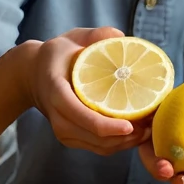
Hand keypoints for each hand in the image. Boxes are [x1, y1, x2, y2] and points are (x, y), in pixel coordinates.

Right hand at [23, 26, 150, 155]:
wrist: (32, 76)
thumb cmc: (56, 56)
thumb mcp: (71, 38)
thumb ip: (94, 35)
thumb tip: (121, 37)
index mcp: (57, 92)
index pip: (79, 114)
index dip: (105, 125)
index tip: (130, 125)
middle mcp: (58, 116)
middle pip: (93, 136)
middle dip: (124, 137)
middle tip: (151, 126)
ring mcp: (63, 131)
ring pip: (98, 146)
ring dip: (125, 143)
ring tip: (149, 130)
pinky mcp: (71, 138)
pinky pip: (98, 147)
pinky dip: (119, 144)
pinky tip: (138, 133)